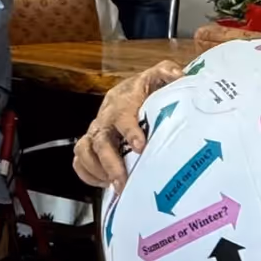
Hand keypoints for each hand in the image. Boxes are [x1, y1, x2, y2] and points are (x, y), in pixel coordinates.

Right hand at [73, 60, 186, 188]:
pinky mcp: (91, 145)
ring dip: (98, 171)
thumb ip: (168, 73)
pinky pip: (80, 161)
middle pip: (100, 142)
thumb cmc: (146, 87)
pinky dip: (88, 174)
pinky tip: (105, 184)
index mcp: (121, 103)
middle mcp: (105, 119)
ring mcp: (96, 133)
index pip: (122, 117)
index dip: (130, 132)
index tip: (140, 147)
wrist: (130, 90)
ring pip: (85, 151)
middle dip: (111, 163)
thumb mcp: (159, 76)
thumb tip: (179, 75)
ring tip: (117, 187)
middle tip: (124, 181)